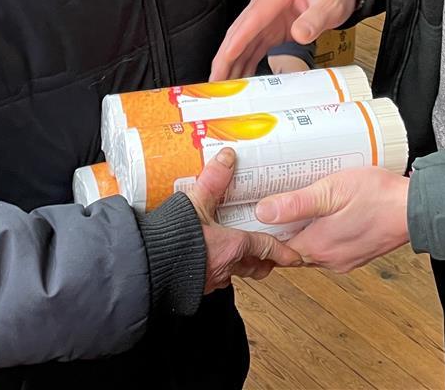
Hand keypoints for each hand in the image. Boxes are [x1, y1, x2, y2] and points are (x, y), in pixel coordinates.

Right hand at [187, 148, 301, 291]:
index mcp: (233, 247)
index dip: (282, 251)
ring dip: (240, 266)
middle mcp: (225, 267)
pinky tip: (209, 260)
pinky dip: (217, 270)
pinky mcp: (193, 286)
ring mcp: (209, 280)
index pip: (266, 248)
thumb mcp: (196, 203)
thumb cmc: (173, 238)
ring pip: (234, 274)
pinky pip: (213, 279)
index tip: (296, 256)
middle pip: (254, 267)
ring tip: (240, 254)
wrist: (148, 266)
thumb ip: (213, 180)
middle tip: (272, 255)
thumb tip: (227, 157)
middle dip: (264, 262)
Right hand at [210, 0, 362, 79]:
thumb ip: (315, 18)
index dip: (238, 39)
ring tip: (221, 85)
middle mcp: (265, 3)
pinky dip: (244, 63)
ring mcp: (266, 16)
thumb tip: (299, 34)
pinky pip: (253, 47)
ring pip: (243, 42)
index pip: (252, 18)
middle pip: (240, 31)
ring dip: (231, 63)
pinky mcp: (270, 29)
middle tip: (215, 79)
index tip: (226, 57)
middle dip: (225, 56)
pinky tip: (238, 78)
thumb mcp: (330, 3)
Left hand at [255, 167, 409, 272]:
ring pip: (313, 248)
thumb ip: (296, 204)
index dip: (265, 231)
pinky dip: (324, 234)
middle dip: (284, 230)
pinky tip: (328, 215)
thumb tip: (263, 212)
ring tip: (302, 206)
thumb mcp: (331, 191)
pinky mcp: (357, 255)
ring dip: (305, 231)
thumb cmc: (377, 196)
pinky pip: (331, 248)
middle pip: (293, 249)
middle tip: (278, 204)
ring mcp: (344, 260)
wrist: (416, 209)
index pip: (276, 248)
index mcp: (317, 246)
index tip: (257, 215)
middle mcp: (329, 260)